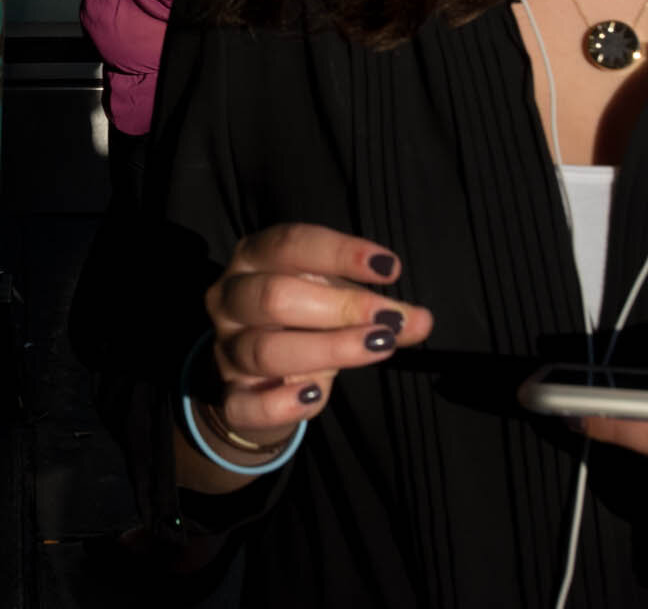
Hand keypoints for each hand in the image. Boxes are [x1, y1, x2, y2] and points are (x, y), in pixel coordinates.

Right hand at [202, 223, 432, 446]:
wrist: (260, 376)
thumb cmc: (303, 321)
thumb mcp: (338, 303)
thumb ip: (378, 310)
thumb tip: (421, 320)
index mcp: (253, 258)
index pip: (289, 244)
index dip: (340, 253)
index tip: (390, 268)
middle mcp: (229, 298)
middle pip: (274, 296)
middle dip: (339, 307)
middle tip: (388, 322)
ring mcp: (226, 349)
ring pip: (264, 350)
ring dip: (328, 349)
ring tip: (377, 348)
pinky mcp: (230, 396)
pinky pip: (247, 404)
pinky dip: (283, 403)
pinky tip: (318, 393)